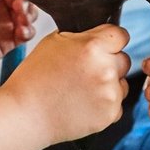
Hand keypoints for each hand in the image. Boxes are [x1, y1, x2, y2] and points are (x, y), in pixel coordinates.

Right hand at [4, 25, 130, 143]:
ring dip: (109, 85)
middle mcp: (106, 70)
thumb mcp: (53, 42)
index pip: (121, 35)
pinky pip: (117, 105)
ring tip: (82, 91)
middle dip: (110, 63)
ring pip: (122, 84)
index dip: (111, 41)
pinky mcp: (110, 114)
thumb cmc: (34, 78)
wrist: (25, 115)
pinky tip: (83, 104)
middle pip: (124, 60)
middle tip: (86, 72)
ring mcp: (110, 94)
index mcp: (92, 47)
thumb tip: (99, 34)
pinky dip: (104, 105)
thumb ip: (83, 36)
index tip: (103, 47)